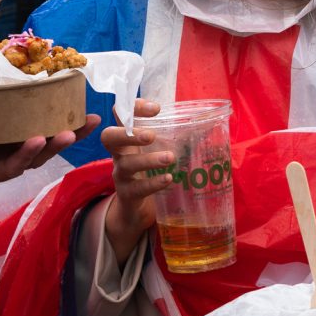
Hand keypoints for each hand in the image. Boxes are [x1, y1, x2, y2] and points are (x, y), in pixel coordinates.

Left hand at [0, 114, 98, 206]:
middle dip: (57, 145)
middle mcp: (1, 163)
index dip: (69, 130)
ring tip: (37, 139)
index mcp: (8, 146)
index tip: (91, 117)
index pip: (44, 138)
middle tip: (72, 132)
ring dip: (25, 155)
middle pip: (36, 157)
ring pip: (10, 169)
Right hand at [101, 99, 175, 263]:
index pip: (121, 114)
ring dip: (149, 160)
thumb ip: (173, 136)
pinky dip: (153, 183)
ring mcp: (121, 174)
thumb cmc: (149, 170)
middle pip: (109, 137)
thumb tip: (206, 122)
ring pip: (127, 164)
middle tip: (151, 135)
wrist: (135, 207)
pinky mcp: (127, 194)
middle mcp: (119, 153)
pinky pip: (137, 188)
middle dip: (128, 134)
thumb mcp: (156, 150)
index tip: (156, 109)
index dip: (134, 108)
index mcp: (127, 137)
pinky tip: (168, 179)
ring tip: (170, 158)